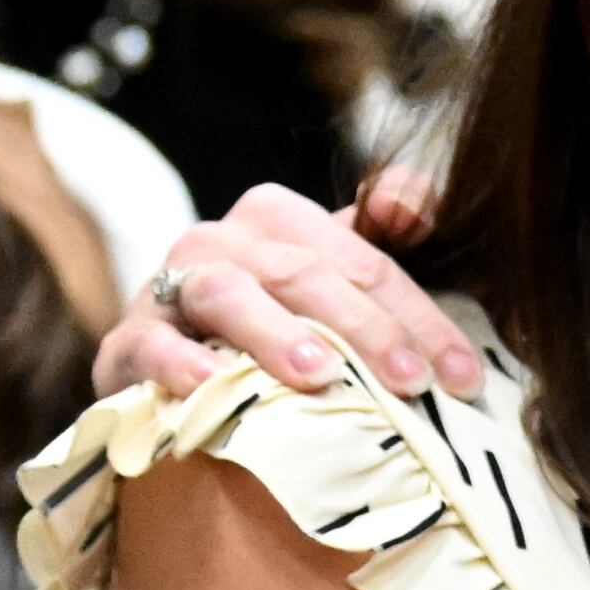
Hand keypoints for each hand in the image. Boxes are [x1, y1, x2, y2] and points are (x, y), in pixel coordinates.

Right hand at [92, 168, 477, 401]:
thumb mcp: (332, 280)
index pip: (364, 261)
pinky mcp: (126, 344)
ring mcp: (167, 288)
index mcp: (278, 218)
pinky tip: (216, 387)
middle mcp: (222, 241)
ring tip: (321, 375)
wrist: (171, 375)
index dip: (420, 316)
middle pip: (304, 273)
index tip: (463, 375)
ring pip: (227, 294)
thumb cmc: (275, 327)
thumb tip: (413, 203)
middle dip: (365, 327)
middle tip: (411, 381)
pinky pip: (150, 346)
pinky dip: (181, 365)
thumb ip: (380, 239)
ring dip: (276, 332)